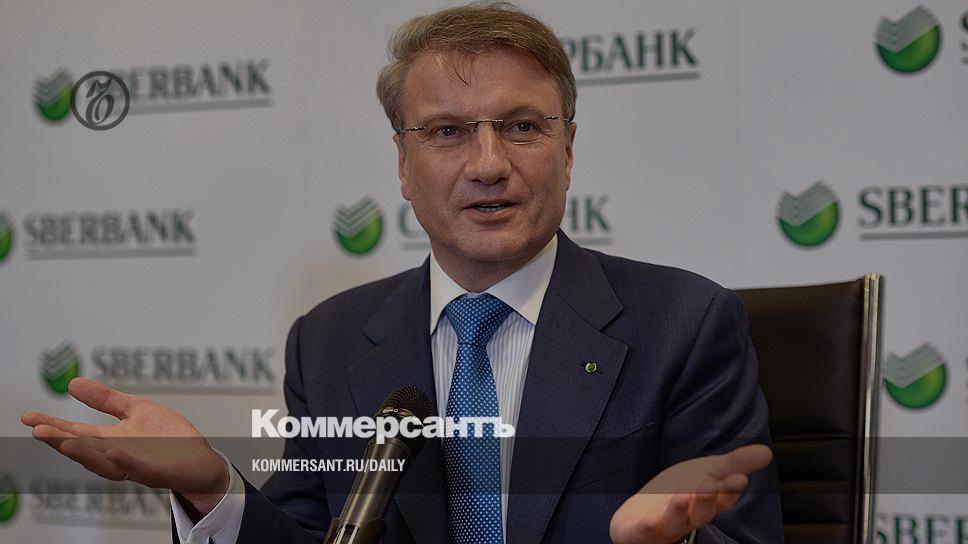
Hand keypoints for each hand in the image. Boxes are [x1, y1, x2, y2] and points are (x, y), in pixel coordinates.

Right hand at [20, 377, 229, 515]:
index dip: (54, 426)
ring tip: (66, 441)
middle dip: (61, 441)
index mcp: (111, 440)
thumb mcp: (136, 410)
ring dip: (86, 453)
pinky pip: (140, 469)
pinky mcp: (158, 473)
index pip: (77, 433)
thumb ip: (106, 399)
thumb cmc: (168, 437)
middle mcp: (118, 455)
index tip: (28, 417)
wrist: (201, 460)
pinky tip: (113, 452)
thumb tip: (72, 383)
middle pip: (85, 449)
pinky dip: (126, 462)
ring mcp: (137, 466)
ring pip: (106, 463)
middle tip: (38, 430)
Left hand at [609, 444, 771, 543]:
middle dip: (708, 500)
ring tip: (683, 495)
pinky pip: (644, 530)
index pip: (721, 497)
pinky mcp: (640, 531)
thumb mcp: (706, 474)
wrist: (639, 517)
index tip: (740, 477)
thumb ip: (734, 464)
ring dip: (680, 510)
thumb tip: (768, 451)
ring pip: (675, 521)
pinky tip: (649, 520)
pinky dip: (647, 526)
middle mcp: (688, 517)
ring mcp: (664, 525)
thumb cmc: (676, 496)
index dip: (729, 488)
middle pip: (701, 512)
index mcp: (704, 502)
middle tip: (713, 484)